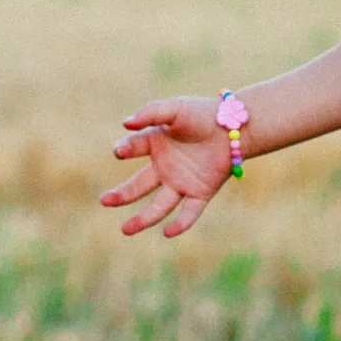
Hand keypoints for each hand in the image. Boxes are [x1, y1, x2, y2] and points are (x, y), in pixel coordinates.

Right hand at [100, 95, 236, 237]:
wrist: (236, 126)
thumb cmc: (203, 114)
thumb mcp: (176, 109)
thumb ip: (151, 113)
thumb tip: (125, 123)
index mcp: (155, 143)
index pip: (134, 147)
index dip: (125, 149)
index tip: (120, 151)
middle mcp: (164, 167)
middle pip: (139, 185)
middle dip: (122, 194)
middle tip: (104, 200)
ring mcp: (181, 182)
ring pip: (159, 205)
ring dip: (143, 219)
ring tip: (125, 230)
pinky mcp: (201, 193)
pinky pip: (189, 212)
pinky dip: (181, 223)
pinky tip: (168, 232)